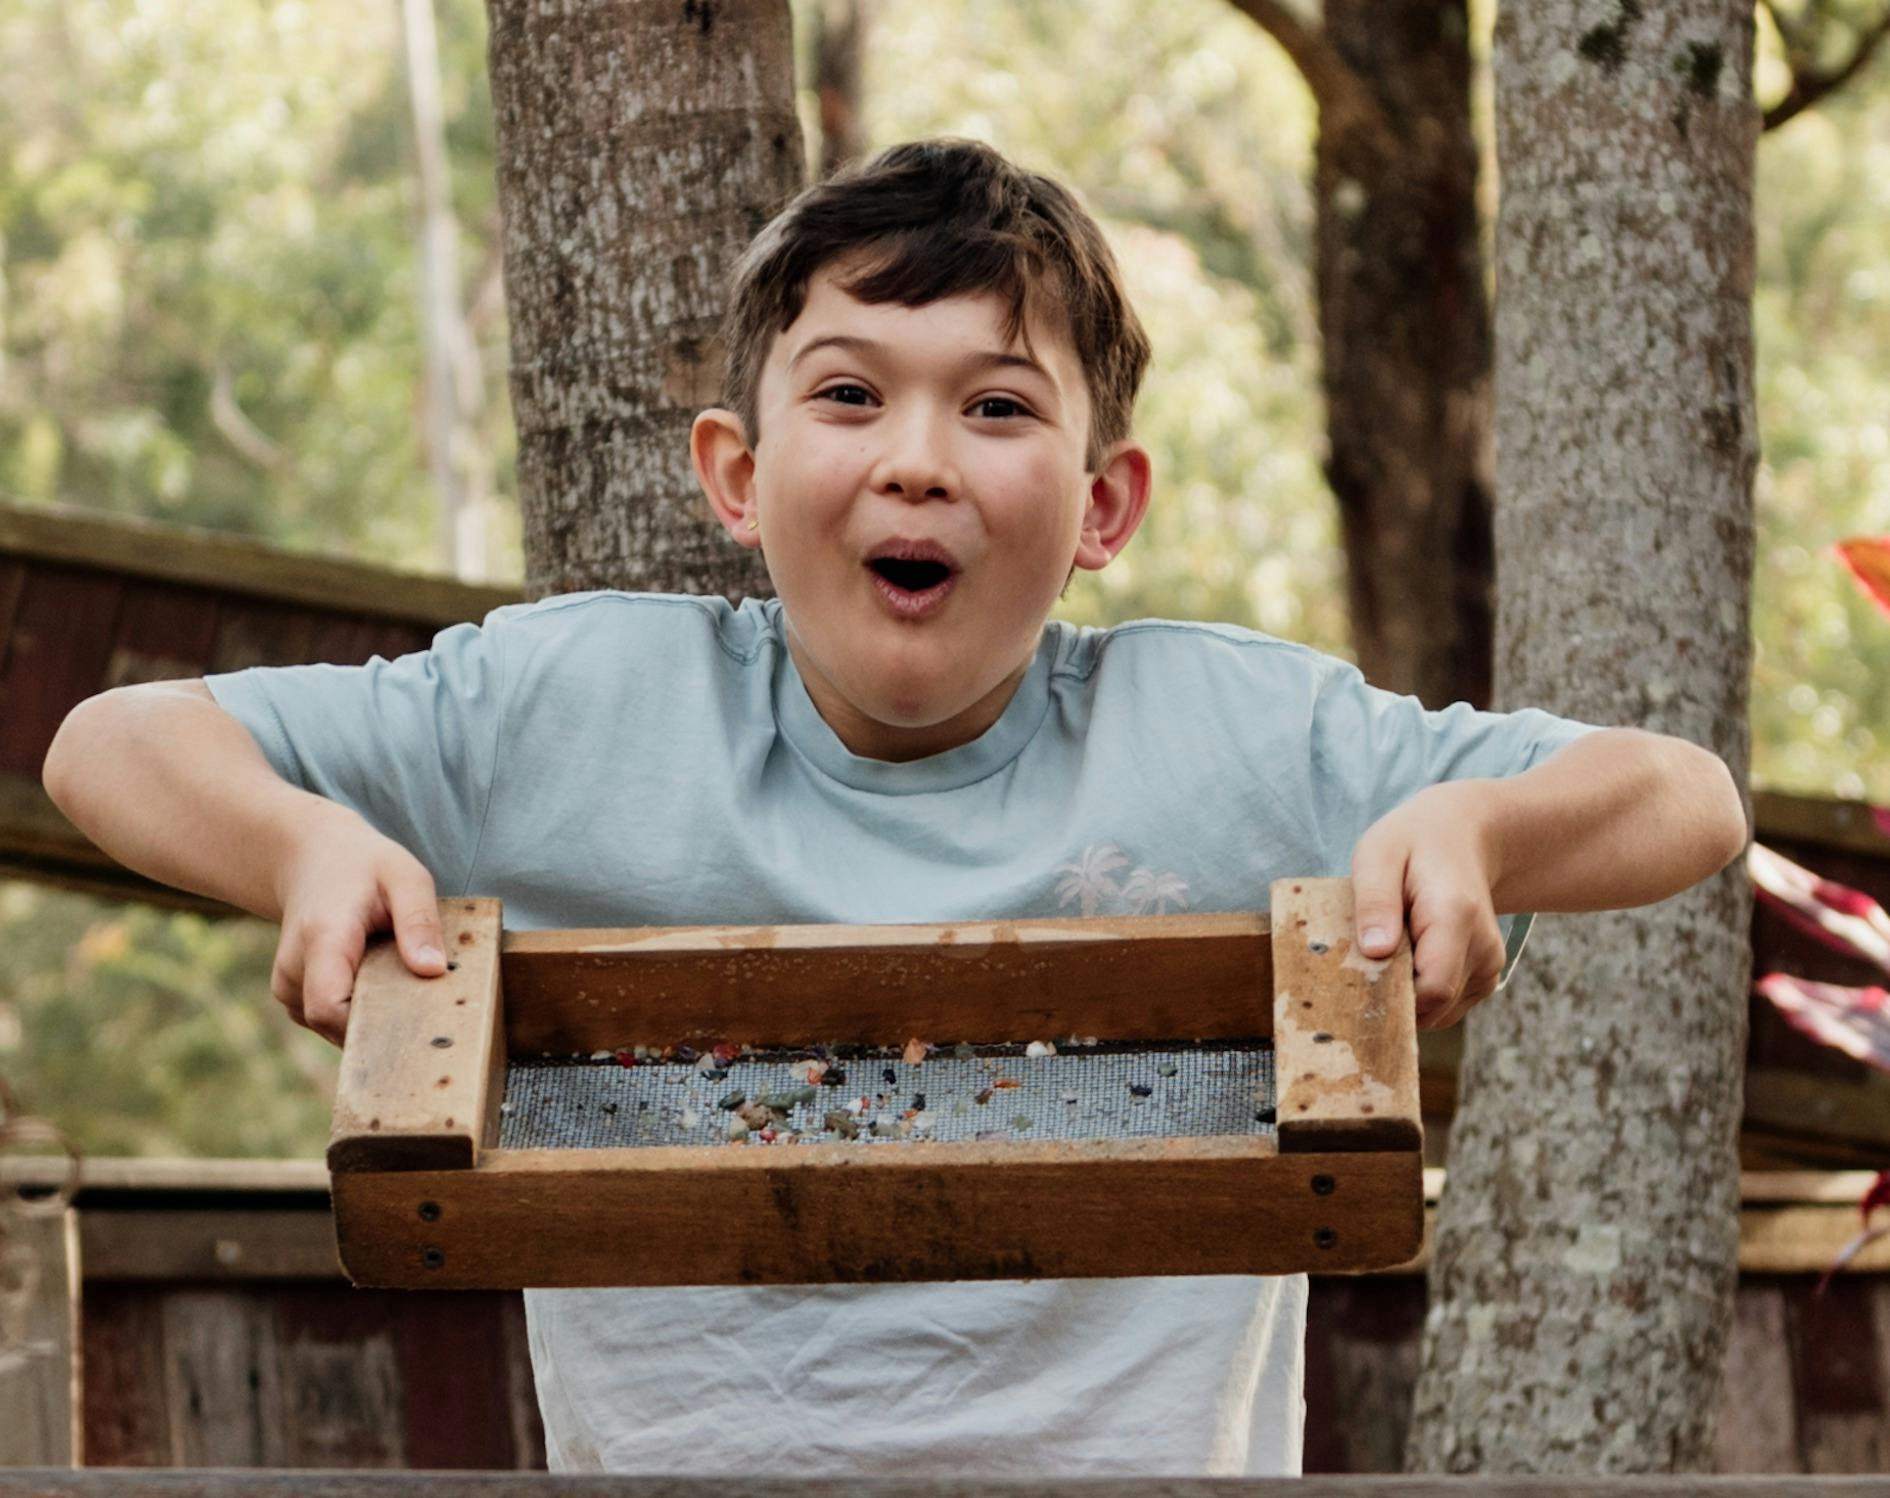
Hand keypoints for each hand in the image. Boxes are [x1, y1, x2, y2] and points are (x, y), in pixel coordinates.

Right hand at [269, 802, 445, 1045]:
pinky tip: (379, 983)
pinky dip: (358, 1012)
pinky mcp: (295, 997)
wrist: (313, 857)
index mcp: (320, 939)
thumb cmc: (364, 865)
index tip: (417, 1018)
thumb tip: (433, 970)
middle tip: (423, 1005)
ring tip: (399, 981)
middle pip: (334, 1025)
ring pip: (334, 1028)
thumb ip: (419, 921)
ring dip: (371, 1017)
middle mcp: (293, 970)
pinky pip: (331, 1022)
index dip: (371, 1025)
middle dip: (381, 1025)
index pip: (329, 1008)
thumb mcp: (405, 877)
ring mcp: (289, 987)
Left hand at [1350, 781, 1507, 1029]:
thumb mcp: (1378, 856)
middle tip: (1363, 961)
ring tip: (1390, 949)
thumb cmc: (1412, 844)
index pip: (1433, 989)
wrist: (1461, 837)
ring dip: (1405, 995)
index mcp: (1456, 916)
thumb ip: (1375, 901)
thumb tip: (1375, 950)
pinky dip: (1419, 994)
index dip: (1392, 998)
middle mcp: (1483, 947)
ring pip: (1438, 1012)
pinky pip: (1444, 1007)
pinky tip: (1407, 957)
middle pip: (1433, 1006)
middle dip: (1393, 998)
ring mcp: (1489, 966)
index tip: (1357, 979)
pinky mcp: (1485, 978)